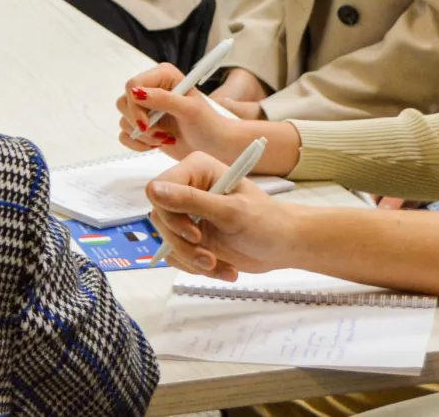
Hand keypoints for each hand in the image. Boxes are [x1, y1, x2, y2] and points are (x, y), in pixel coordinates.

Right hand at [114, 65, 299, 173]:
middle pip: (124, 102)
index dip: (136, 105)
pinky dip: (138, 144)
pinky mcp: (143, 127)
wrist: (214, 147)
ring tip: (164, 138)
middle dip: (139, 123)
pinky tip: (158, 144)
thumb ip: (163, 99)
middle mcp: (152, 89)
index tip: (147, 123)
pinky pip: (125, 135)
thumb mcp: (190, 109)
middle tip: (160, 134)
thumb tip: (137, 93)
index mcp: (163, 76)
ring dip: (143, 135)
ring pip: (123, 120)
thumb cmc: (209, 125)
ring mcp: (146, 108)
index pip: (132, 85)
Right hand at [145, 153, 302, 279]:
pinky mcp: (192, 237)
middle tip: (209, 257)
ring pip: (167, 241)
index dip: (171, 215)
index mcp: (196, 169)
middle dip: (184, 245)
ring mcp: (189, 214)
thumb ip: (191, 201)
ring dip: (192, 260)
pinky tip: (223, 268)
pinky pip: (177, 256)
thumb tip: (154, 190)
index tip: (195, 234)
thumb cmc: (266, 221)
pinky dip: (198, 268)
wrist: (284, 246)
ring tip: (219, 266)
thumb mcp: (230, 212)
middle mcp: (188, 189)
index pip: (158, 189)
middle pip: (160, 218)